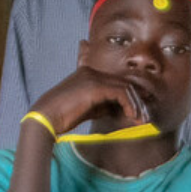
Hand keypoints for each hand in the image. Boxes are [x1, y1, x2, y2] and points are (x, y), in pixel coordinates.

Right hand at [32, 50, 149, 132]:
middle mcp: (91, 71)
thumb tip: (121, 110)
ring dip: (136, 104)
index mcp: (87, 73)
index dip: (130, 94)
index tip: (140, 108)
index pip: (116, 81)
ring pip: (125, 86)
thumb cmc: (63, 116)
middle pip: (123, 82)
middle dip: (137, 99)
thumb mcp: (88, 109)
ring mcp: (93, 77)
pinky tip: (132, 116)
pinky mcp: (95, 86)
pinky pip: (121, 93)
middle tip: (145, 116)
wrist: (45, 118)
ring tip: (140, 119)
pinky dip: (129, 105)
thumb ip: (103, 105)